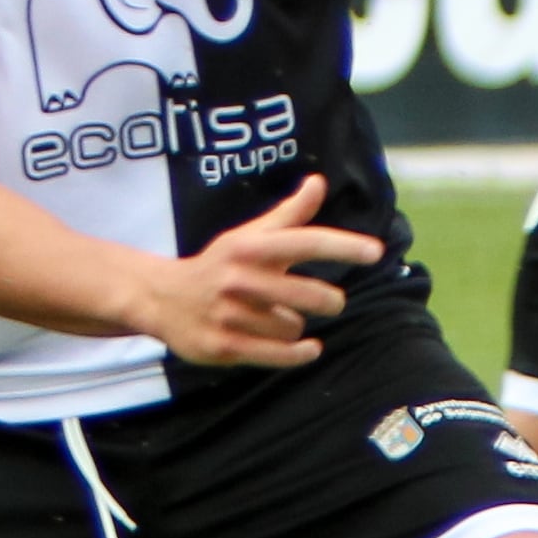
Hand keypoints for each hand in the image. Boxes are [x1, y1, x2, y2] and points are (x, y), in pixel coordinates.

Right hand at [125, 171, 382, 365]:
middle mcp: (239, 279)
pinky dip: (299, 353)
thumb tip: (318, 181)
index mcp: (249, 247)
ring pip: (293, 327)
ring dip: (293, 326)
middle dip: (328, 300)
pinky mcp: (224, 346)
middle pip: (310, 295)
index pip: (305, 242)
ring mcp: (230, 314)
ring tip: (273, 318)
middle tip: (330, 300)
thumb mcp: (249, 236)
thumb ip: (289, 214)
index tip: (376, 252)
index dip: (343, 246)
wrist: (161, 298)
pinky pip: (278, 355)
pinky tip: (310, 348)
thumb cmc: (219, 265)